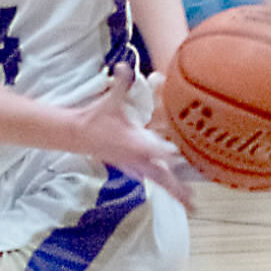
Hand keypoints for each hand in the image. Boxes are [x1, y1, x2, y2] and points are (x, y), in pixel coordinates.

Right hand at [74, 64, 193, 210]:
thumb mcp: (110, 100)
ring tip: (191, 204)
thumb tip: (123, 66)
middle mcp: (136, 157)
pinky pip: (149, 178)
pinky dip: (162, 184)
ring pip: (157, 180)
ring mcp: (132, 165)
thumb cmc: (95, 117)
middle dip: (177, 189)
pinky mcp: (129, 167)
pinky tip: (174, 192)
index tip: (182, 161)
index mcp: (134, 142)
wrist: (76, 134)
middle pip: (161, 176)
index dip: (169, 156)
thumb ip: (121, 83)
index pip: (156, 151)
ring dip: (173, 192)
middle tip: (194, 203)